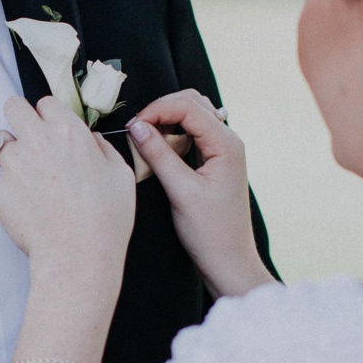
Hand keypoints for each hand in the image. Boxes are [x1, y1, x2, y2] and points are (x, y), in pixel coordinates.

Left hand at [0, 94, 136, 276]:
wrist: (78, 256)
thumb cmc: (106, 218)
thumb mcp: (122, 175)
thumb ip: (104, 149)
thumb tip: (92, 140)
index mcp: (69, 132)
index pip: (46, 102)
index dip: (50, 116)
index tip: (54, 130)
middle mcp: (37, 141)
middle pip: (12, 107)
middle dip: (20, 118)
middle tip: (30, 138)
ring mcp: (13, 165)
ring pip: (0, 143)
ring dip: (13, 155)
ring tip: (32, 180)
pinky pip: (0, 181)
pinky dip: (12, 191)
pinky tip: (32, 208)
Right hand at [125, 90, 272, 298]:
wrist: (229, 259)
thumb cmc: (211, 232)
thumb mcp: (181, 192)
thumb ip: (159, 156)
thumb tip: (137, 127)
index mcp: (227, 145)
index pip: (189, 107)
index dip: (158, 110)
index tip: (133, 126)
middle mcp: (228, 141)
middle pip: (192, 103)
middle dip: (162, 109)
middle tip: (137, 129)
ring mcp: (222, 149)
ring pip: (192, 115)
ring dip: (167, 119)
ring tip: (146, 138)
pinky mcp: (214, 159)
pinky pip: (192, 132)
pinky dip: (172, 132)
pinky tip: (158, 147)